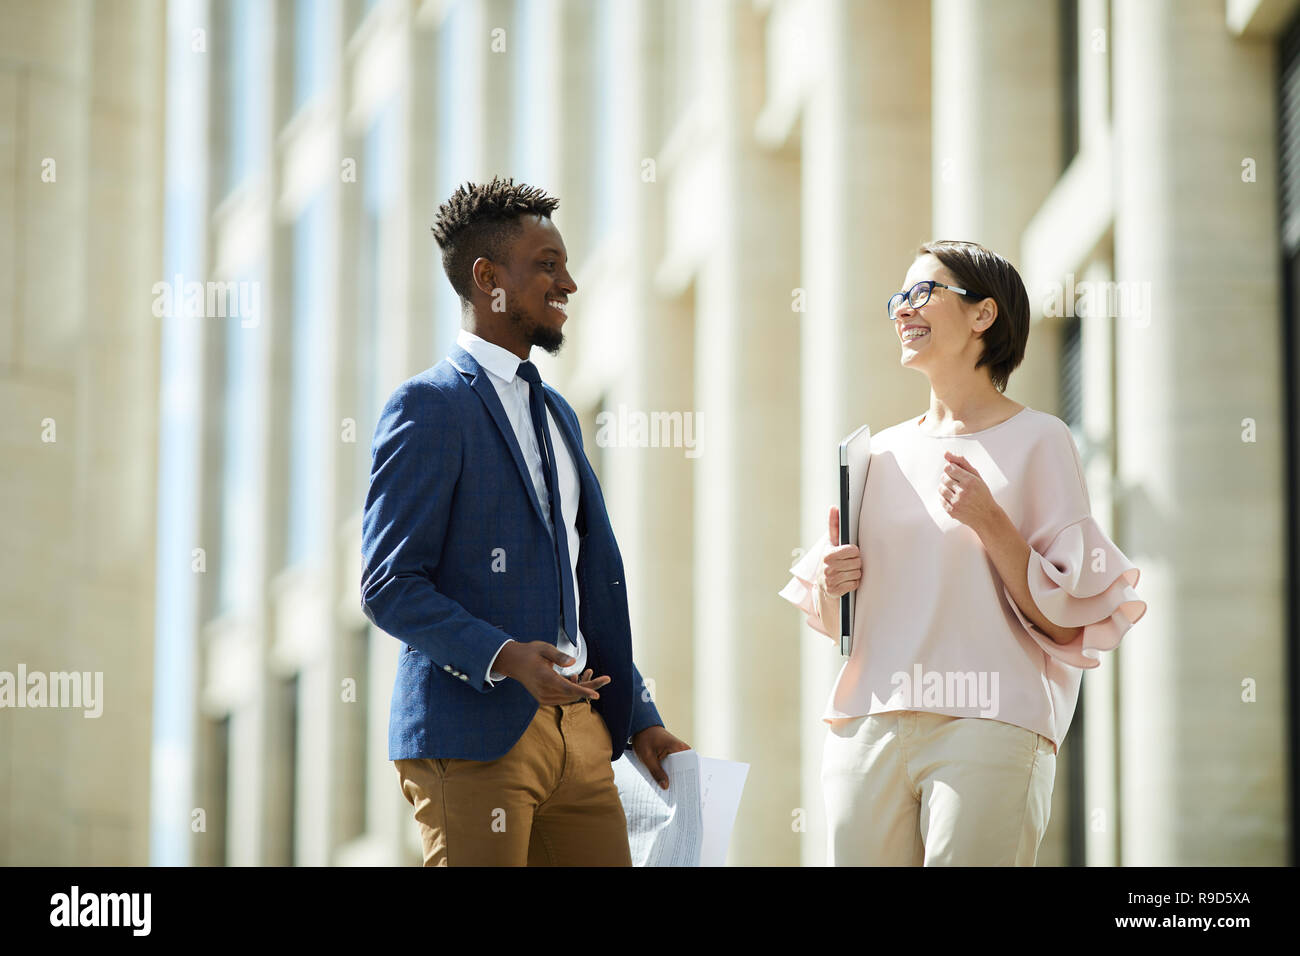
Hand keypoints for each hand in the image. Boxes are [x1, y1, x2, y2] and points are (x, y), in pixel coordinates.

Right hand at [495, 641, 610, 705]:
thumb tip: (573, 662)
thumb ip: (559, 655)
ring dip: (581, 688)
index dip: (584, 691)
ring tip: (588, 672)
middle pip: (572, 693)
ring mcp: (543, 697)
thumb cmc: (530, 653)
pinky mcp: (544, 699)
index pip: (567, 688)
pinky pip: (563, 697)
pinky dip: (572, 690)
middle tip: (606, 679)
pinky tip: (574, 677)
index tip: (597, 694)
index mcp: (544, 678)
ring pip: (569, 697)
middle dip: (590, 687)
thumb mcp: (544, 648)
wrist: (513, 662)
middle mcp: (544, 691)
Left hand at [632, 725, 690, 789]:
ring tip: (673, 794)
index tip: (687, 791)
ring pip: (678, 768)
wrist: (640, 727)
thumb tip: (666, 787)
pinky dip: (670, 773)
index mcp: (679, 748)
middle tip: (678, 797)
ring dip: (675, 778)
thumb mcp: (647, 757)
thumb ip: (656, 772)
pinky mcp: (673, 753)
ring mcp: (678, 751)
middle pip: (684, 769)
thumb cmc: (644, 739)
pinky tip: (666, 784)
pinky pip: (674, 765)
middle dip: (681, 781)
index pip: (689, 766)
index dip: (688, 779)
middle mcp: (682, 749)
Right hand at [816, 505, 861, 598]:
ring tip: (846, 572)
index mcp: (827, 554)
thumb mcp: (831, 544)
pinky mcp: (834, 591)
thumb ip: (834, 525)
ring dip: (854, 574)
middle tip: (847, 564)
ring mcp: (830, 580)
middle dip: (855, 563)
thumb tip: (834, 507)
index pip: (853, 550)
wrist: (823, 586)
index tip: (849, 552)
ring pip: (857, 573)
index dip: (854, 552)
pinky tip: (845, 581)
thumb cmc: (831, 561)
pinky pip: (854, 584)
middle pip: (857, 562)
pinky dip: (853, 583)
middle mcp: (827, 567)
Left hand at [939, 451, 1001, 536]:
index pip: (949, 468)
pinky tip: (954, 499)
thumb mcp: (976, 476)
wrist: (987, 516)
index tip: (956, 473)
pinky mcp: (952, 511)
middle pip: (943, 478)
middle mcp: (963, 491)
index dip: (951, 470)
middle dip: (948, 478)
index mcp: (970, 481)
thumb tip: (946, 453)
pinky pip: (941, 500)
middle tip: (956, 482)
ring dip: (945, 487)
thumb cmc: (981, 493)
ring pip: (941, 488)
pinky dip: (945, 498)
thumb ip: (962, 462)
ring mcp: (957, 502)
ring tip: (954, 490)